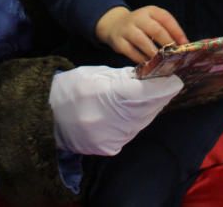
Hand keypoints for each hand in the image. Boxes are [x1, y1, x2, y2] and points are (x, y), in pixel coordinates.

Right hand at [49, 65, 183, 155]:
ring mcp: (110, 137)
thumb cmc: (72, 88)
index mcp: (104, 95)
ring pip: (142, 121)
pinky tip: (136, 111)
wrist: (47, 116)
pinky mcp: (109, 148)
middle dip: (159, 97)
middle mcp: (109, 120)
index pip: (143, 93)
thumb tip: (148, 77)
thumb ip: (123, 78)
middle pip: (146, 109)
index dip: (162, 87)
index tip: (174, 80)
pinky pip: (131, 131)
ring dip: (150, 109)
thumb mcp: (96, 74)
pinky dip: (137, 121)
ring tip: (154, 96)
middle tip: (168, 85)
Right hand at [95, 6, 188, 63]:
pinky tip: (149, 64)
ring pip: (142, 40)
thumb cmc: (141, 26)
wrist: (115, 24)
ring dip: (154, 53)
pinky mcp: (118, 41)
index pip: (166, 18)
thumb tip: (182, 46)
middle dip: (167, 43)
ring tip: (162, 62)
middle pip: (155, 29)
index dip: (177, 31)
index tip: (185, 44)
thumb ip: (166, 30)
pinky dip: (141, 59)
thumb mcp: (153, 21)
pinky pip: (131, 52)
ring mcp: (127, 29)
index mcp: (150, 11)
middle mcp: (138, 18)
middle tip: (175, 55)